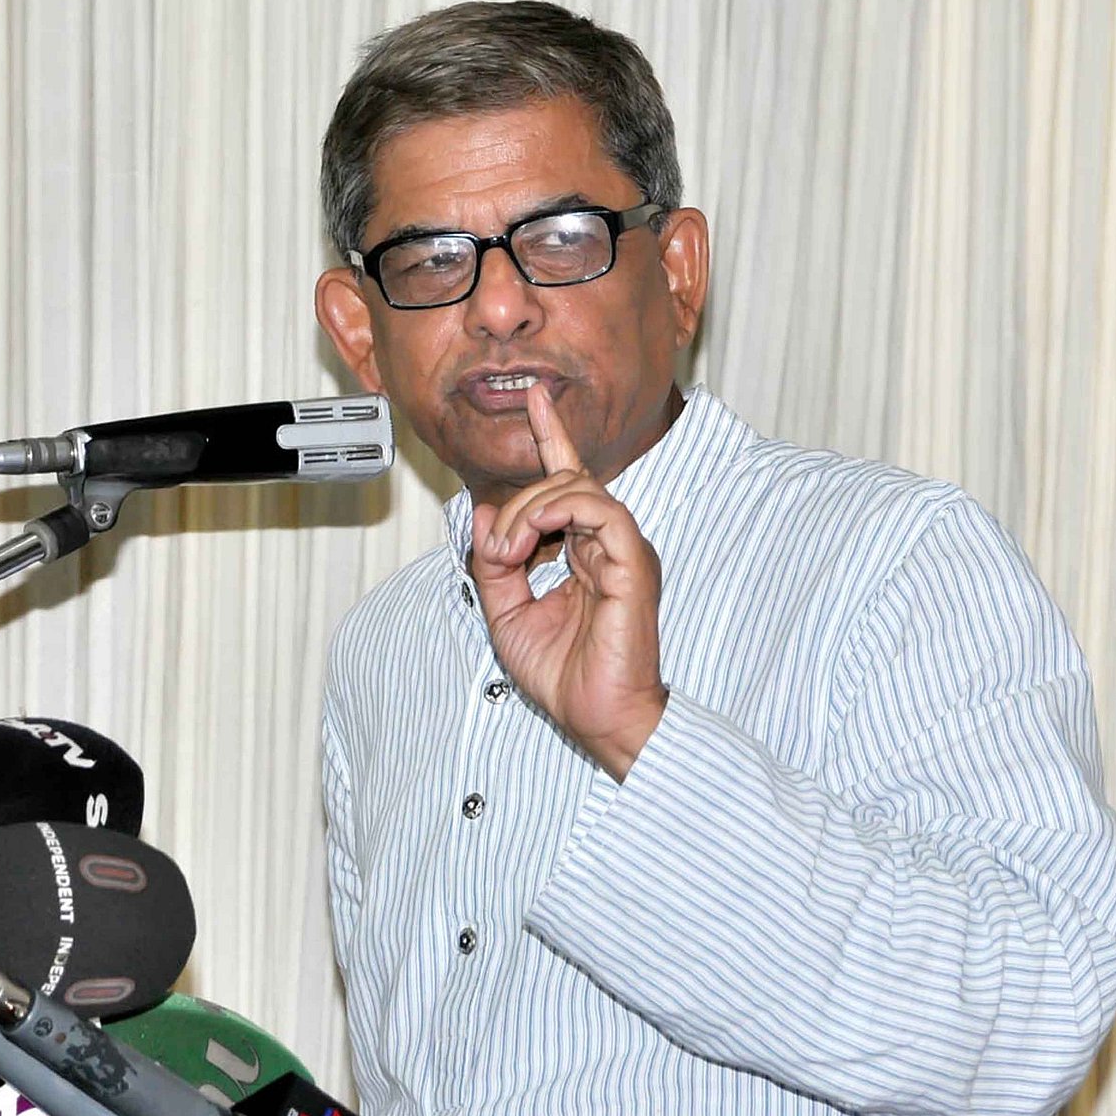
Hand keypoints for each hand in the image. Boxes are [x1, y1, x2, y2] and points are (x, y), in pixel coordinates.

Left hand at [470, 384, 667, 780]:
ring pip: (578, 488)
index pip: (568, 483)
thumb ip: (493, 565)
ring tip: (508, 549)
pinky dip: (558, 512)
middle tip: (493, 548)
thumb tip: (481, 516)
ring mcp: (624, 551)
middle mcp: (608, 545)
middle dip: (515, 503)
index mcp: (585, 553)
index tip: (534, 398)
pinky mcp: (634, 562)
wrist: (596, 717)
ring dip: (529, 509)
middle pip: (562, 482)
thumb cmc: (564, 675)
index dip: (552, 437)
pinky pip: (600, 511)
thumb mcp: (508, 614)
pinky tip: (532, 538)